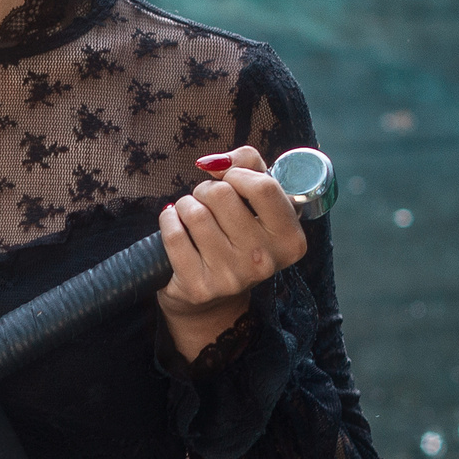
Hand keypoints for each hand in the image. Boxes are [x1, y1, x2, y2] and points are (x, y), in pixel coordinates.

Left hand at [156, 145, 307, 362]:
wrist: (213, 297)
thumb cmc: (236, 235)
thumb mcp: (256, 200)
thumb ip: (249, 166)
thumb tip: (215, 161)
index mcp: (290, 240)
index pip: (264, 187)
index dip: (238, 174)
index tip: (230, 180)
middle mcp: (265, 261)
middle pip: (222, 195)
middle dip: (207, 190)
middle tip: (207, 203)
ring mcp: (232, 277)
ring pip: (194, 212)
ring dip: (186, 205)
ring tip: (191, 215)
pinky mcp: (199, 287)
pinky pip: (174, 234)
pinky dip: (168, 221)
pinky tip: (174, 225)